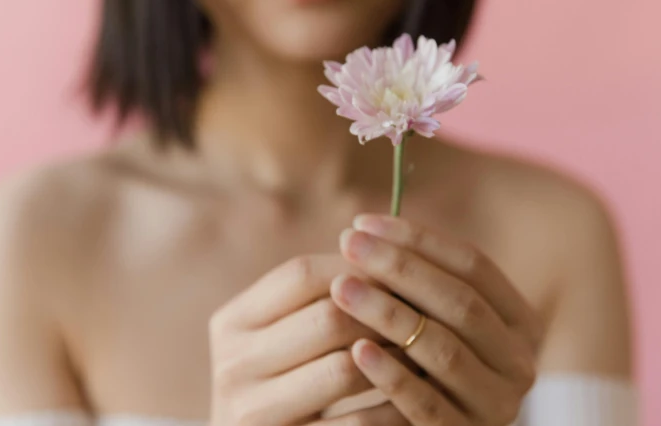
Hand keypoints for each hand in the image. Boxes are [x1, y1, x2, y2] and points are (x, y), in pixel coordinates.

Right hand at [208, 254, 411, 425]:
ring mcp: (254, 410)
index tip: (399, 267)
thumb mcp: (280, 333)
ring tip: (429, 348)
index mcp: (232, 322)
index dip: (356, 265)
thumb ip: (317, 296)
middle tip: (428, 308)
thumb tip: (389, 251)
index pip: (300, 274)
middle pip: (327, 317)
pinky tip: (414, 397)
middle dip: (385, 312)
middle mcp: (234, 363)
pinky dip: (392, 408)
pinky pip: (355, 425)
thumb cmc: (282, 376)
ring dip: (397, 358)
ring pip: (344, 369)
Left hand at [330, 215, 543, 425]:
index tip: (363, 222)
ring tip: (341, 287)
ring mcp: (497, 405)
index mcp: (520, 321)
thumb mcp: (437, 319)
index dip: (418, 239)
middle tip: (348, 244)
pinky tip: (356, 351)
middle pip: (461, 303)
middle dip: (400, 268)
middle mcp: (519, 362)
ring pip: (443, 350)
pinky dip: (391, 376)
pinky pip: (426, 404)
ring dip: (388, 314)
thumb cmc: (426, 363)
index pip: (474, 265)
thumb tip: (368, 228)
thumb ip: (420, 281)